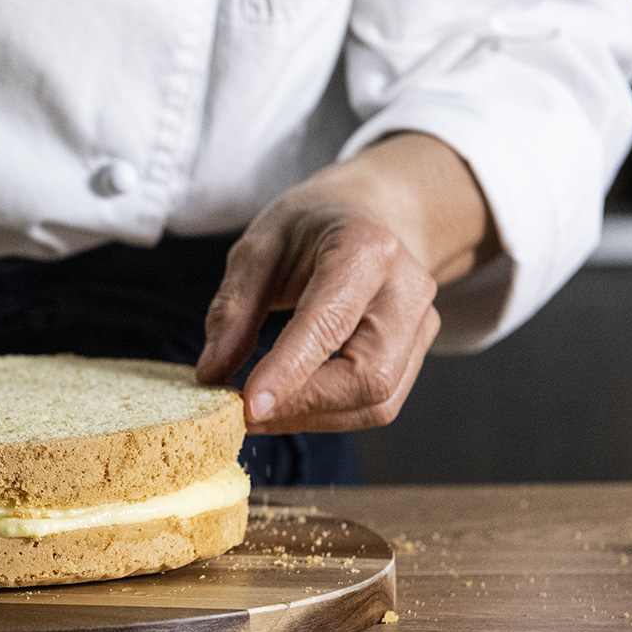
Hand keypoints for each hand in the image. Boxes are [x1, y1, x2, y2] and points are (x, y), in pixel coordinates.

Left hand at [196, 133, 499, 432]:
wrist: (372, 214)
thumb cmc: (311, 227)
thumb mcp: (258, 247)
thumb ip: (233, 309)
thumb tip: (211, 374)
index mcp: (366, 250)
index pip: (329, 323)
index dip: (289, 371)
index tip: (248, 406)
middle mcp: (406, 290)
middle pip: (368, 376)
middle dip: (301, 405)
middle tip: (242, 413)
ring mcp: (420, 324)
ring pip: (377, 401)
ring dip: (312, 417)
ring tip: (261, 412)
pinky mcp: (417, 352)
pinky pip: (378, 403)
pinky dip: (329, 414)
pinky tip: (292, 404)